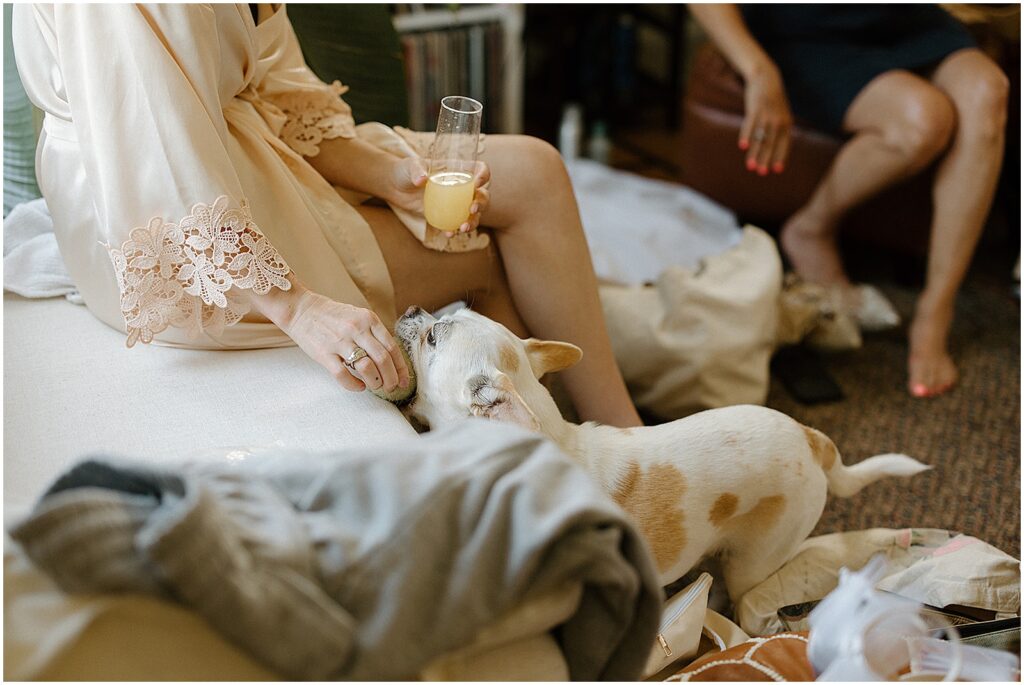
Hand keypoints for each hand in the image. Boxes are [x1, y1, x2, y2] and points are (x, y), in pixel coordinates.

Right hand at [280, 288, 409, 392]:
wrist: (301, 309)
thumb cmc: (332, 316)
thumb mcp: (358, 316)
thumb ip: (373, 333)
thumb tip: (391, 359)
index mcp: (368, 319)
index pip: (392, 347)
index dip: (401, 367)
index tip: (404, 380)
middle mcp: (356, 329)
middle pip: (383, 359)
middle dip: (391, 378)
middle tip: (391, 387)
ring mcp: (339, 341)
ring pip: (366, 367)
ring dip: (375, 382)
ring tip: (375, 386)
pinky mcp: (323, 353)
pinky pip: (343, 375)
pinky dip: (354, 385)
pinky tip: (359, 386)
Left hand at [389, 157, 490, 236]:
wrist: (395, 187)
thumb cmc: (405, 171)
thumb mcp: (410, 166)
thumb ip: (417, 170)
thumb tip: (422, 180)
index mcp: (458, 170)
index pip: (479, 169)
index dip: (483, 175)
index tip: (476, 183)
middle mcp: (461, 187)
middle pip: (482, 194)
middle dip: (482, 203)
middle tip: (472, 209)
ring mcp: (455, 203)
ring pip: (473, 213)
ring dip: (473, 221)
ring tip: (463, 228)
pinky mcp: (445, 215)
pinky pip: (456, 224)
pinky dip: (455, 230)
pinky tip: (448, 233)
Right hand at [739, 62, 792, 175]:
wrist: (766, 79)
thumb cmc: (773, 101)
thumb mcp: (781, 115)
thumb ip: (780, 131)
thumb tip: (774, 150)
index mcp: (787, 123)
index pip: (784, 143)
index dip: (780, 156)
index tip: (777, 171)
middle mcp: (778, 120)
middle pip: (771, 143)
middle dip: (766, 159)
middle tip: (761, 173)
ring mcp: (766, 114)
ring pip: (760, 138)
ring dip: (754, 153)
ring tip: (750, 166)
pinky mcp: (755, 109)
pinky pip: (750, 125)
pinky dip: (745, 136)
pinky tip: (742, 147)